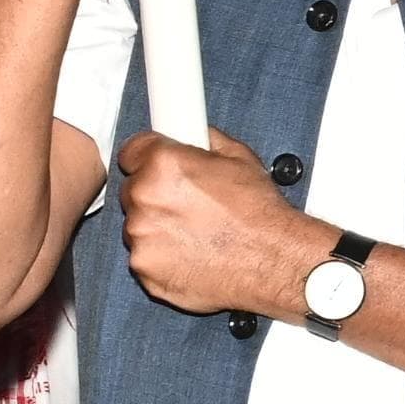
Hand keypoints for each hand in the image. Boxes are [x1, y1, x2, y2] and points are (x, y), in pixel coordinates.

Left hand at [117, 128, 324, 321]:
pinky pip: (143, 255)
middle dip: (155, 194)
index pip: (131, 151)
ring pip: (137, 224)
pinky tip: (191, 252)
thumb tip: (195, 136)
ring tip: (195, 231)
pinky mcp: (143, 268)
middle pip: (133, 189)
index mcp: (164, 164)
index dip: (146, 158)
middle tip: (188, 203)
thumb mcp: (239, 158)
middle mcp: (146, 198)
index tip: (155, 166)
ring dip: (157, 226)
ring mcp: (141, 236)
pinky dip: (161, 254)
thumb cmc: (260, 214)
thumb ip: (205, 142)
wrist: (273, 261)